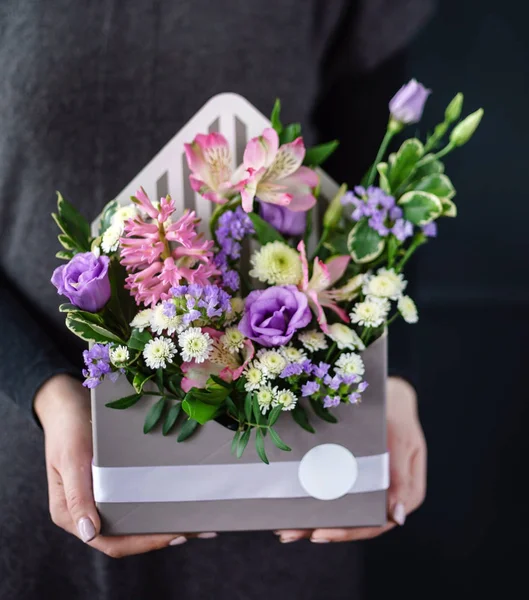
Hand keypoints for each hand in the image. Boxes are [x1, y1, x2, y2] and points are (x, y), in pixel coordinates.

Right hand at [35, 374, 215, 556]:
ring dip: (162, 522)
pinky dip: (156, 503)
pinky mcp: (110, 485)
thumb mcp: (72, 459)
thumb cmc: (67, 429)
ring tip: (196, 519)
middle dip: (160, 536)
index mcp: (70, 515)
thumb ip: (77, 497)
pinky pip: (134, 501)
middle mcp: (85, 513)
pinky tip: (179, 498)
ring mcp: (98, 499)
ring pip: (133, 521)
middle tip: (196, 529)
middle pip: (126, 536)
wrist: (66, 402)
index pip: (111, 542)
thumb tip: (89, 533)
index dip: (143, 543)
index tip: (174, 535)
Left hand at [276, 376, 426, 542]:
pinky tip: (292, 504)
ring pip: (341, 510)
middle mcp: (386, 497)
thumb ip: (401, 477)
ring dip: (311, 520)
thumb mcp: (402, 441)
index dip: (345, 531)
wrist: (390, 395)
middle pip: (352, 520)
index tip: (318, 534)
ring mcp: (369, 488)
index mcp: (405, 494)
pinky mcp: (354, 476)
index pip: (374, 522)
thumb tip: (398, 516)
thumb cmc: (398, 416)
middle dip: (319, 529)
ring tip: (283, 528)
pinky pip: (335, 492)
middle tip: (287, 533)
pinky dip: (315, 499)